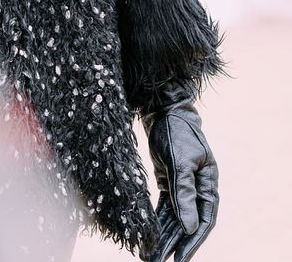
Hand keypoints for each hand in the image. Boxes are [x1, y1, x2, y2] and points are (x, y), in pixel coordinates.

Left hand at [140, 82, 218, 261]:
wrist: (162, 110)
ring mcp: (183, 186)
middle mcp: (198, 188)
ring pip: (174, 218)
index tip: (180, 260)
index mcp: (208, 184)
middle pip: (187, 223)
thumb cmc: (175, 132)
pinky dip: (157, 221)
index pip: (204, 220)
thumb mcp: (180, 161)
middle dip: (175, 244)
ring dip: (164, 236)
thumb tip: (189, 227)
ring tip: (150, 256)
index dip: (193, 241)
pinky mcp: (168, 182)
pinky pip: (164, 208)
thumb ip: (183, 193)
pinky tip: (149, 235)